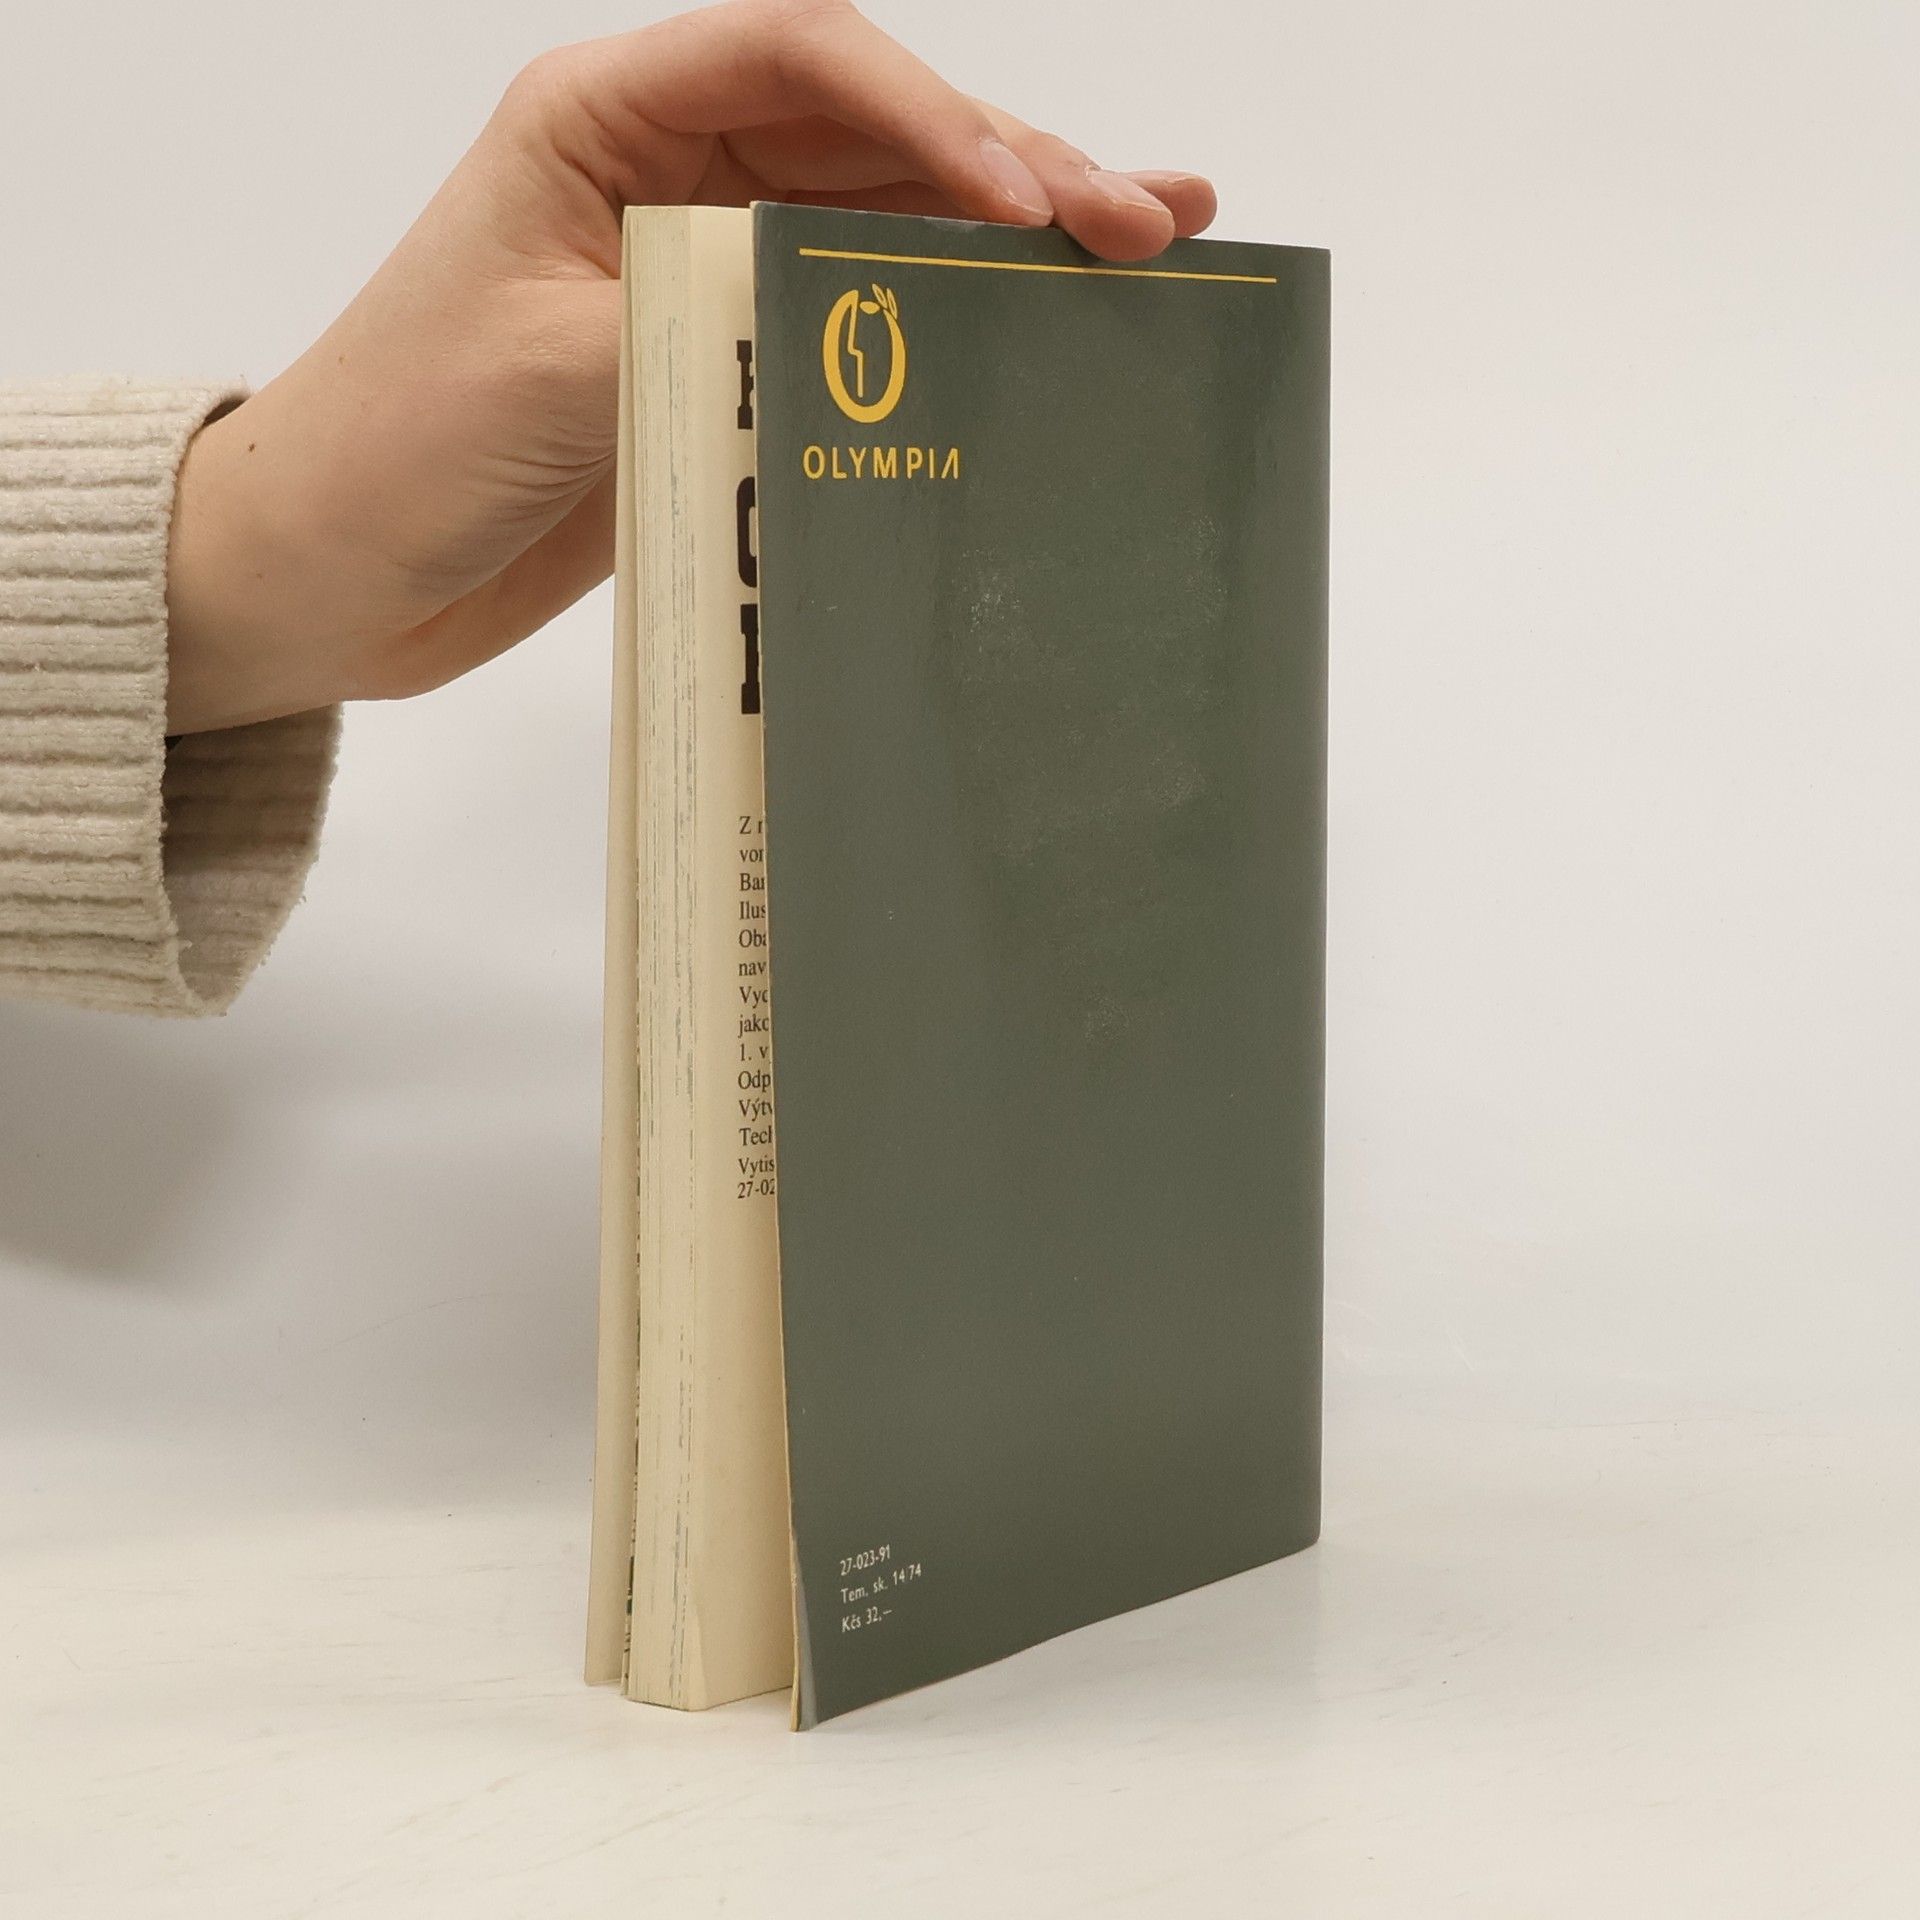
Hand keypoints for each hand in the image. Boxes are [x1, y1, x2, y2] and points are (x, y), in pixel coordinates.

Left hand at [164, 0, 1215, 732]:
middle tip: (1146, 228)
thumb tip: (868, 329)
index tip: (1021, 211)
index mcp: (605, 119)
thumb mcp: (549, 368)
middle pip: (879, 134)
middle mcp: (673, 173)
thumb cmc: (395, 446)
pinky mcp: (733, 367)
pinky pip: (867, 325)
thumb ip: (708, 322)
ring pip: (894, 223)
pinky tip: (1058, 320)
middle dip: (1019, 170)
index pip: (801, 58)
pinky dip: (962, 324)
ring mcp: (711, 271)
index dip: (930, 116)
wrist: (334, 571)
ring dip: (1022, 236)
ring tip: (1156, 246)